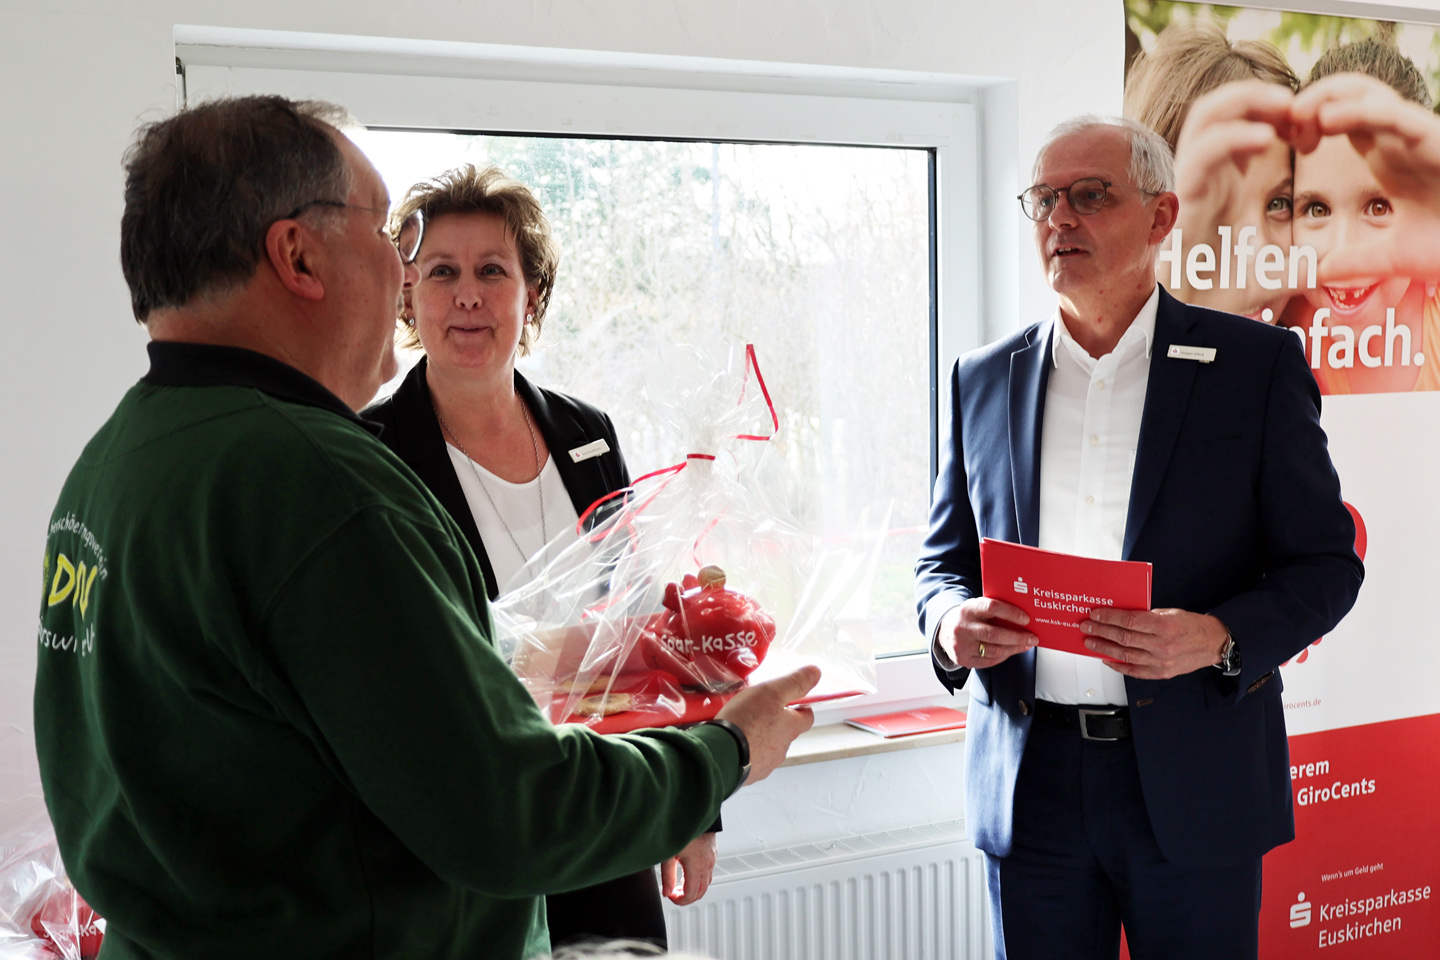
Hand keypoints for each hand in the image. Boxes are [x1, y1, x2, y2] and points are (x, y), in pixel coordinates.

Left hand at [661, 832, 716, 904]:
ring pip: (706, 883)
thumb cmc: (680, 828)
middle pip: (701, 892)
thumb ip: (667, 876)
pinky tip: (688, 873)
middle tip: (673, 893)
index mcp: (697, 867)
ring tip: (679, 884)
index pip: (691, 894)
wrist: (694, 811)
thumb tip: (666, 892)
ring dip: (694, 889)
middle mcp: (707, 864)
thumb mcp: (668, 854)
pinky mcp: (712, 852)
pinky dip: (699, 879)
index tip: (670, 896)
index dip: (680, 901)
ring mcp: (712, 858)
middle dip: (687, 897)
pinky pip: (708, 872)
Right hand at [715, 665, 818, 785]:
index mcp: (790, 727)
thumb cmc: (747, 721)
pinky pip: (750, 760)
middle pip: (785, 733)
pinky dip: (745, 751)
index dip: (801, 708)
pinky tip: (732, 743)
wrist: (721, 755)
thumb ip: (794, 683)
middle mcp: (782, 748)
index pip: (807, 718)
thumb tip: (815, 672)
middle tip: (759, 711)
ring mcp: (765, 763)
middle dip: (776, 723)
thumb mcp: (772, 693)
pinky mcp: (748, 773)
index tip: (792, 702)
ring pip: (767, 747)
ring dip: (759, 738)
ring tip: (741, 727)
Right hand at [935, 597, 1036, 669]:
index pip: (992, 608)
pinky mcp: (963, 660)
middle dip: (1018, 637)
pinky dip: (1003, 656)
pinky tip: (1011, 651)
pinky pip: (989, 661)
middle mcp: (962, 627)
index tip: (1026, 619)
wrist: (943, 629)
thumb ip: (994, 610)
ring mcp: (961, 646)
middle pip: (995, 634)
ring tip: (1025, 645)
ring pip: (994, 651)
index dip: (1011, 613)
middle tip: (1032, 638)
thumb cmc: (968, 617)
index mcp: (967, 609)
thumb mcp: (977, 607)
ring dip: (1014, 649)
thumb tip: (1022, 618)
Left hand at [1080, 608, 1227, 679]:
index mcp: (1165, 626)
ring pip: (1126, 655)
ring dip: (1104, 648)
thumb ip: (1146, 615)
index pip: (1129, 621)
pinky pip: (1135, 671)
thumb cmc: (1192, 625)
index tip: (1095, 614)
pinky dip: (1118, 665)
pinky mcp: (1162, 673)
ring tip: (1091, 642)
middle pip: (1124, 638)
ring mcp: (1161, 662)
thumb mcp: (1170, 612)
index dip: (1109, 617)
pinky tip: (1107, 659)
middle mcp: (1162, 645)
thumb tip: (1120, 616)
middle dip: (1101, 631)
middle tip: (1087, 626)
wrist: (1213, 644)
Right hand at [1169, 80, 1297, 314]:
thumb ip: (1298, 262)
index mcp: (1229, 181)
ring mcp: (1194, 180)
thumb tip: (1323, 263)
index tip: (1315, 129)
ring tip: (1283, 105)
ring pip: (1207, 113)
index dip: (1281, 113)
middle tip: (1300, 105)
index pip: (1246, 123)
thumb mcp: (1274, 271)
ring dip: (1245, 99)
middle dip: (1262, 94)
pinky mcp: (1184, 193)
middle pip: (1225, 106)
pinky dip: (1232, 134)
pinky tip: (1264, 138)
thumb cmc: (1222, 291)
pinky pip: (1202, 150)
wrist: (1191, 315)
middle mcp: (1209, 173)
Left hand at [1289, 73, 1439, 280]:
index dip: (1304, 121)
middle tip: (1277, 124)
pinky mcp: (1430, 135)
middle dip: (1307, 101)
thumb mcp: (1393, 256)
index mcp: (1384, 155)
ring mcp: (1412, 133)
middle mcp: (1395, 138)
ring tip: (1294, 114)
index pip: (1337, 119)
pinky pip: (1388, 111)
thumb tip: (1320, 273)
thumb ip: (1355, 261)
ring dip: (1324, 96)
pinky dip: (1354, 109)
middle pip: (1345, 95)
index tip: (1280, 140)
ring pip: (1364, 92)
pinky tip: (1324, 119)